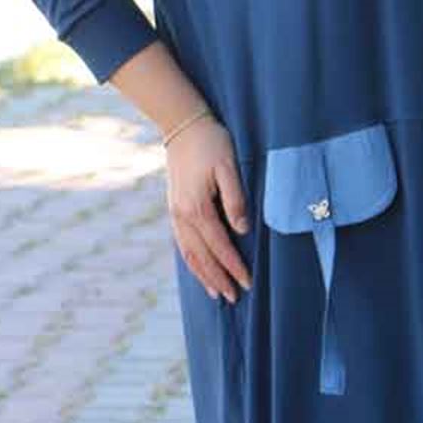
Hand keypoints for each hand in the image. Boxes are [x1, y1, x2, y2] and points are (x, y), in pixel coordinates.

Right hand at [165, 116, 251, 303]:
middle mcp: (182, 215)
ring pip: (189, 253)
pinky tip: (199, 268)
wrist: (182, 125)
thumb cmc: (211, 143)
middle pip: (202, 256)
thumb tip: (242, 229)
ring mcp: (175, 213)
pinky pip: (181, 242)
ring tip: (216, 292)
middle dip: (219, 278)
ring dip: (203, 274)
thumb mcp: (228, 166)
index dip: (234, 266)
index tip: (248, 283)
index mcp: (197, 208)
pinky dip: (191, 260)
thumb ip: (235, 199)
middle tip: (234, 298)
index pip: (220, 246)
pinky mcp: (174, 208)